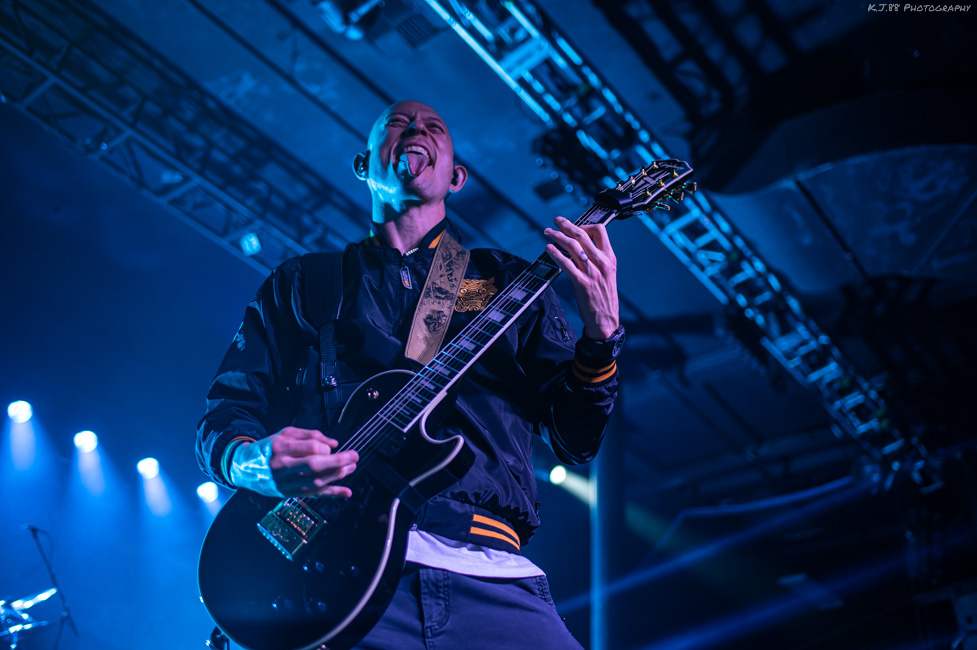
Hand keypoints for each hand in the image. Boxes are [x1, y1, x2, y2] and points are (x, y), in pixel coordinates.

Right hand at [268, 427, 358, 496]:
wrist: (245, 468)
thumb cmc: (270, 447)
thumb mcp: (285, 433)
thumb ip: (310, 435)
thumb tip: (334, 443)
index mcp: (282, 448)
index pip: (310, 448)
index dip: (325, 447)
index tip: (330, 447)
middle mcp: (283, 466)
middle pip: (315, 465)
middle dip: (338, 461)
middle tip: (354, 456)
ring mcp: (286, 482)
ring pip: (316, 481)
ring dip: (338, 475)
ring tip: (352, 467)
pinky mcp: (290, 493)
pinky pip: (314, 494)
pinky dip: (332, 494)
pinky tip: (347, 492)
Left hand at [544, 217, 619, 339]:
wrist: (606, 319)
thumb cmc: (603, 296)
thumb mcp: (606, 273)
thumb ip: (596, 258)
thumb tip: (580, 245)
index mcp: (609, 257)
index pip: (600, 230)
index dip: (584, 225)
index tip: (573, 226)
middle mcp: (602, 262)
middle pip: (582, 236)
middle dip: (566, 225)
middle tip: (556, 221)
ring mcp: (592, 272)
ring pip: (573, 247)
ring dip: (557, 237)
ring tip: (547, 233)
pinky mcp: (582, 283)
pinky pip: (566, 264)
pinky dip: (556, 254)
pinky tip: (548, 248)